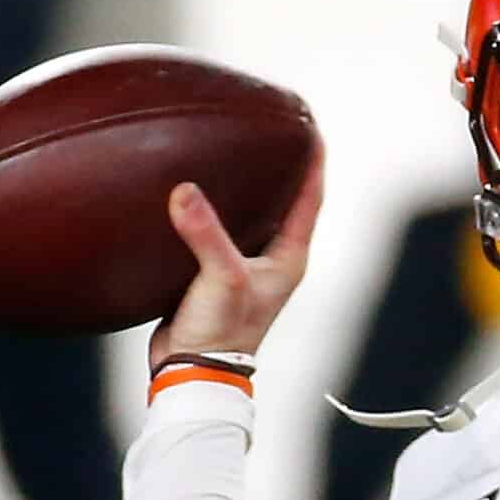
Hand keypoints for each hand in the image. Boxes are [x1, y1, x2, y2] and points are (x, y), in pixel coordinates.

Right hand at [147, 138, 324, 370]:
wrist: (191, 370)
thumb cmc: (222, 334)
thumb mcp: (221, 278)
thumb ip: (206, 234)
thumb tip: (186, 192)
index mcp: (288, 258)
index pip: (309, 200)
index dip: (313, 164)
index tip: (312, 129)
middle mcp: (270, 259)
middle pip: (281, 201)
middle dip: (278, 167)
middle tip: (272, 128)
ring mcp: (241, 265)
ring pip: (246, 214)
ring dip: (241, 186)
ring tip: (229, 149)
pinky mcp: (210, 271)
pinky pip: (213, 228)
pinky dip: (206, 208)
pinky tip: (189, 189)